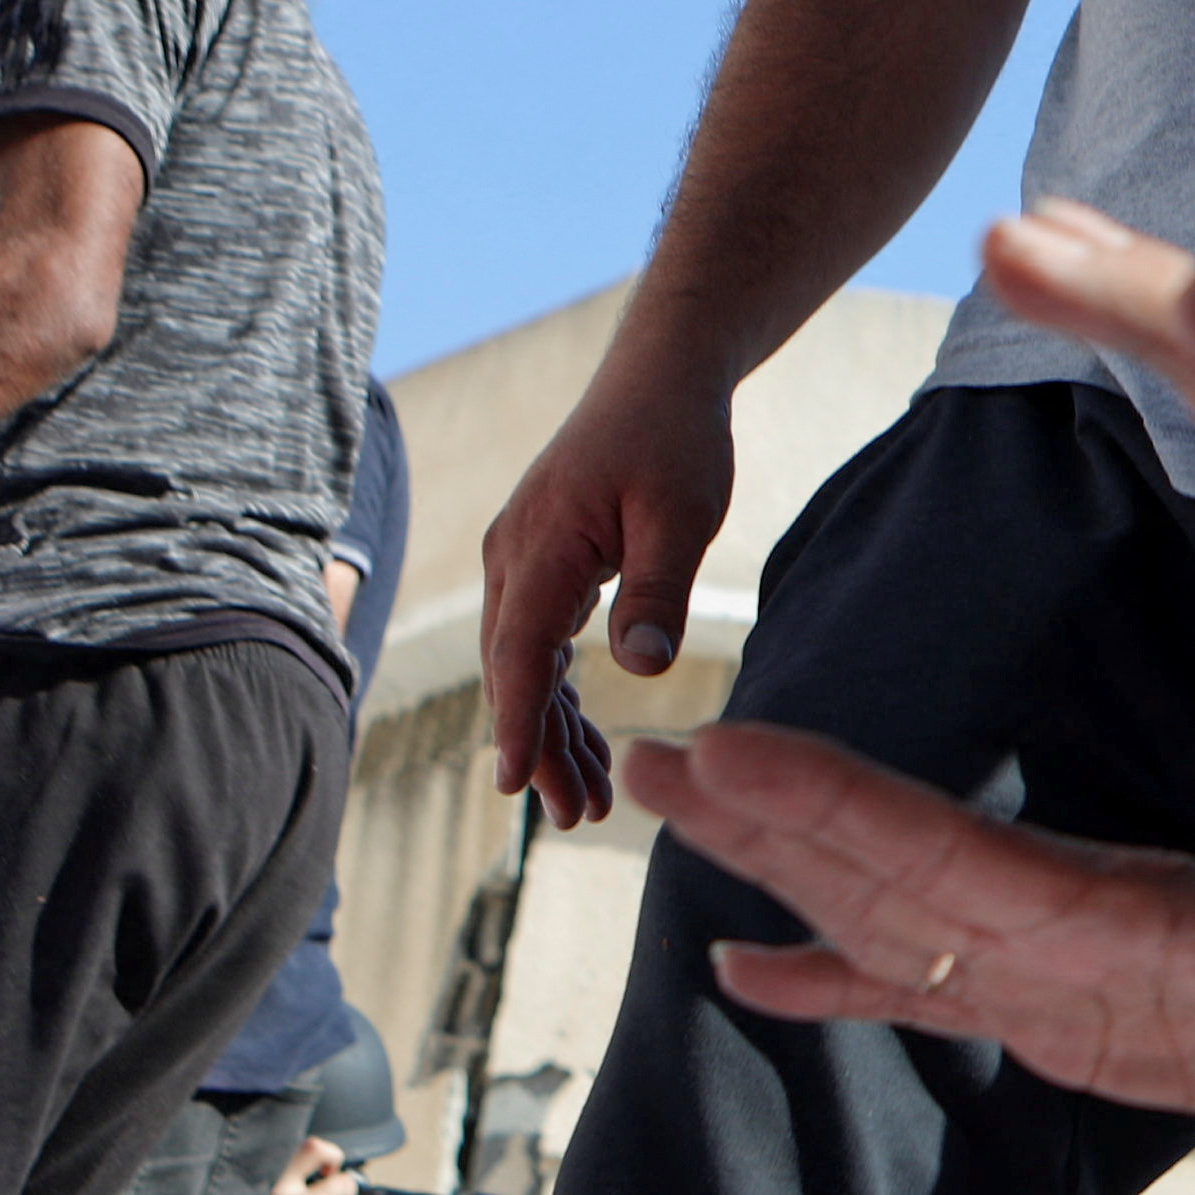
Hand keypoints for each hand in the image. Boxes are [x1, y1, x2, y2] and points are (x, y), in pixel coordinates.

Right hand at [479, 363, 739, 822]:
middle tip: (580, 818)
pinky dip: (559, 694)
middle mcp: (513, 559)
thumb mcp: (682, 513)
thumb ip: (659, 588)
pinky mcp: (543, 567)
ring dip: (552, 731)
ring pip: (524, 666)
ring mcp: (522, 563)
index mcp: (540, 547)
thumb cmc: (674, 438)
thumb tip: (639, 666)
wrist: (660, 376)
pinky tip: (585, 741)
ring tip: (591, 801)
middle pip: (514, 673)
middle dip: (541, 748)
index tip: (517, 787)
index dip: (520, 723)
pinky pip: (540, 644)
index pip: (519, 653)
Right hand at [649, 724, 1194, 1115]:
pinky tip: (742, 975)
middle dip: (768, 810)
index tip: (728, 749)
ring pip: (881, 903)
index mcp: (1119, 907)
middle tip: (641, 755)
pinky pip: (914, 988)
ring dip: (772, 863)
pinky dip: (827, 981)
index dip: (838, 807)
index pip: (952, 851)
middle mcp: (1058, 913)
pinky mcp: (1046, 1005)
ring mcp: (1041, 955)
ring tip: (657, 808)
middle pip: (888, 854)